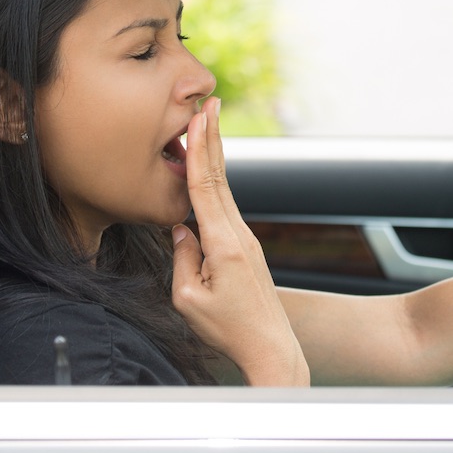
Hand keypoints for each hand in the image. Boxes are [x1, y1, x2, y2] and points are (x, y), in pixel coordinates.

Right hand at [170, 97, 309, 386]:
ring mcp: (246, 240)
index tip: (199, 117)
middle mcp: (239, 235)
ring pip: (225, 190)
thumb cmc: (228, 331)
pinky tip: (208, 171)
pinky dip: (215, 181)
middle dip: (213, 137)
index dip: (199, 150)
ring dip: (214, 155)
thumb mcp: (189, 300)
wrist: (271, 350)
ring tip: (207, 125)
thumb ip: (183, 258)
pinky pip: (226, 207)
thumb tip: (181, 229)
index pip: (205, 188)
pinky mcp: (247, 249)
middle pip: (220, 178)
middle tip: (209, 101)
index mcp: (224, 244)